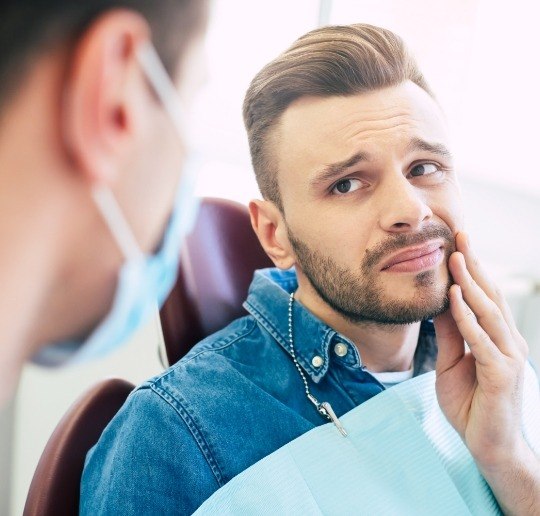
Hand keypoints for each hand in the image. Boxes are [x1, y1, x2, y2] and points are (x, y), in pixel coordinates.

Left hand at [434, 232, 539, 514]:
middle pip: (490, 296)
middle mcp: (508, 342)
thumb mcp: (451, 362)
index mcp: (497, 338)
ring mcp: (508, 358)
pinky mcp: (502, 375)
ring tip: (456, 257)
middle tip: (461, 235)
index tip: (458, 243)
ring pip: (488, 313)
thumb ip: (449, 334)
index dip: (472, 270)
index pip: (484, 297)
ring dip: (471, 283)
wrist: (488, 447)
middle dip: (474, 265)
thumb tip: (438, 302)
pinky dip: (468, 317)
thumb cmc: (471, 404)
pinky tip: (456, 297)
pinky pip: (481, 341)